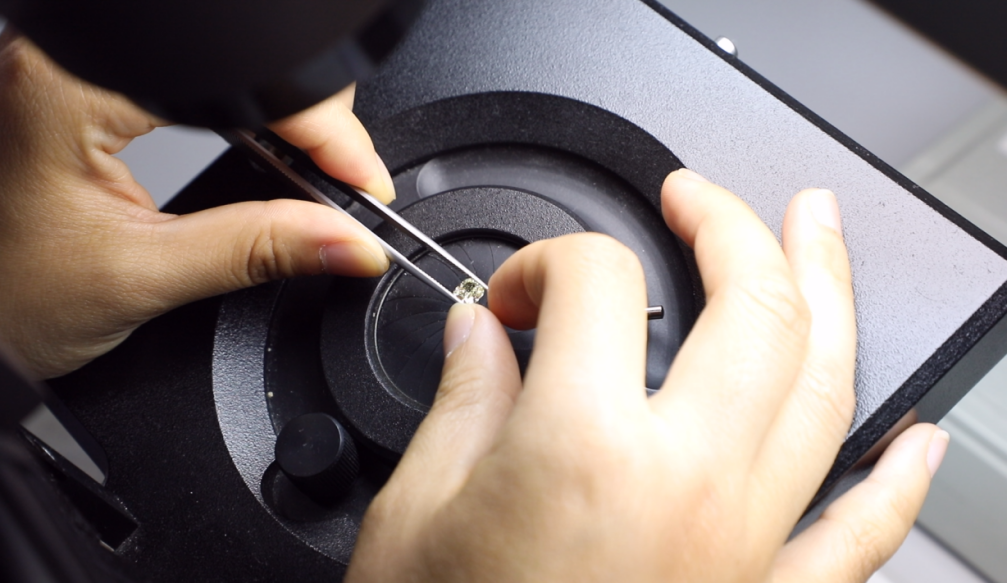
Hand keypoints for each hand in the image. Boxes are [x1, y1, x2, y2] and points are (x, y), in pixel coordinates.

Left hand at [0, 30, 393, 378]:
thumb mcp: (142, 278)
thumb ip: (258, 251)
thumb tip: (346, 241)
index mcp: (70, 83)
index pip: (240, 79)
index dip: (320, 128)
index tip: (361, 182)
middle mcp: (62, 60)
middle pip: (235, 62)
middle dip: (305, 122)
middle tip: (337, 189)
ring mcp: (69, 69)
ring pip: (216, 70)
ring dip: (273, 122)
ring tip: (298, 179)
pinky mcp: (77, 89)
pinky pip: (184, 85)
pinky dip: (236, 120)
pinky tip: (251, 157)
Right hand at [345, 170, 947, 581]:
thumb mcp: (415, 520)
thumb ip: (457, 403)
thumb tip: (476, 334)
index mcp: (583, 450)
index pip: (589, 283)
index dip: (542, 264)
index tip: (514, 294)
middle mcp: (686, 484)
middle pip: (751, 305)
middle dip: (729, 225)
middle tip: (700, 195)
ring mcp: (744, 545)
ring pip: (826, 388)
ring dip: (830, 294)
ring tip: (820, 234)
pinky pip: (861, 534)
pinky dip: (897, 480)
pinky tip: (919, 442)